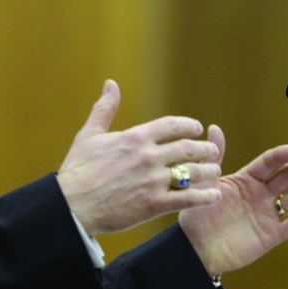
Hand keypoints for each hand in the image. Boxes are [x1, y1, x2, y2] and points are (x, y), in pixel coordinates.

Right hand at [57, 80, 222, 234]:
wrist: (72, 205)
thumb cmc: (78, 169)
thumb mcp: (90, 134)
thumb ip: (105, 108)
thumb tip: (111, 84)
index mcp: (135, 137)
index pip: (172, 125)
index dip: (189, 125)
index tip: (197, 128)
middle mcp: (148, 156)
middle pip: (188, 148)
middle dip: (205, 149)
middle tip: (212, 151)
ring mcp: (152, 181)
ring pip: (193, 172)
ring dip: (209, 171)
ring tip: (215, 171)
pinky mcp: (154, 204)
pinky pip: (189, 199)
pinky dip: (205, 196)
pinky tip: (213, 195)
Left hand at [179, 125, 287, 275]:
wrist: (195, 247)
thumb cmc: (197, 213)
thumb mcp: (206, 183)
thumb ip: (214, 158)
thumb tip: (214, 127)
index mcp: (245, 180)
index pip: (266, 164)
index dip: (279, 156)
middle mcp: (259, 195)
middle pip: (283, 178)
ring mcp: (266, 214)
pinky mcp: (271, 235)